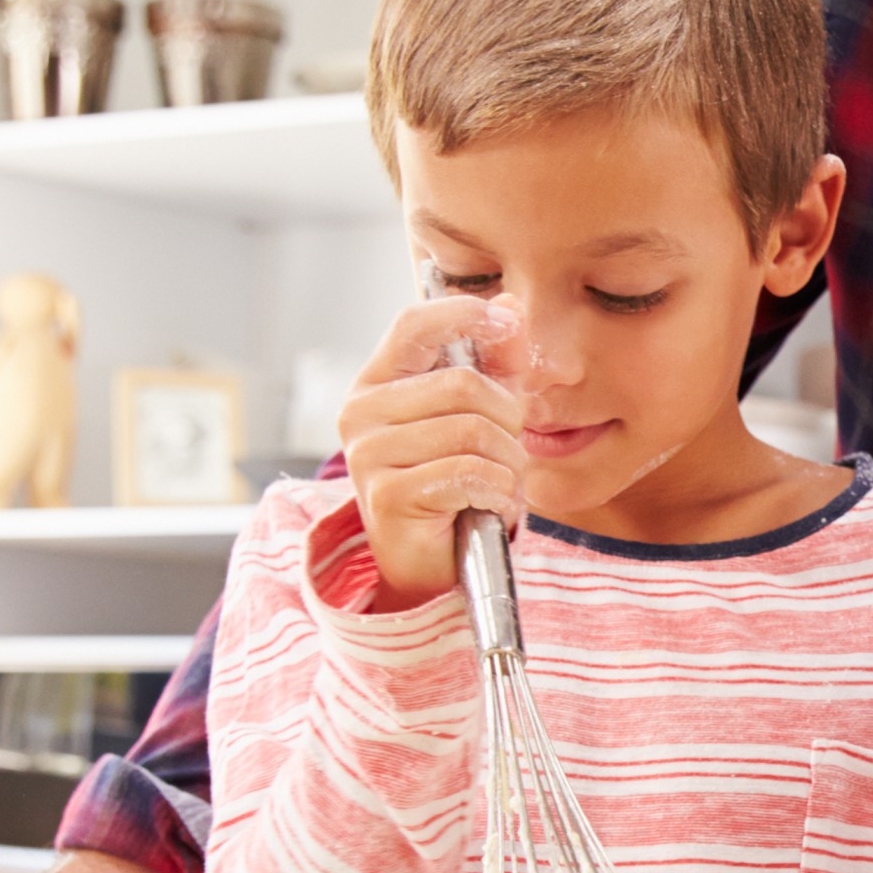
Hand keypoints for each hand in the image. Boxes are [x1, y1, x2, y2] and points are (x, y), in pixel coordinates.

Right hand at [339, 292, 537, 607]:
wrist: (427, 566)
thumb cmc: (451, 487)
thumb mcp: (477, 417)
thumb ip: (494, 364)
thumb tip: (510, 306)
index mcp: (378, 383)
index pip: (413, 324)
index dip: (463, 315)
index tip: (505, 323)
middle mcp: (362, 412)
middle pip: (465, 384)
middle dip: (508, 421)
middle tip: (507, 454)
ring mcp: (369, 454)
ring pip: (475, 432)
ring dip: (507, 465)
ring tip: (495, 485)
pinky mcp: (388, 494)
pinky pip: (471, 474)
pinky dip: (498, 493)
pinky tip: (487, 507)